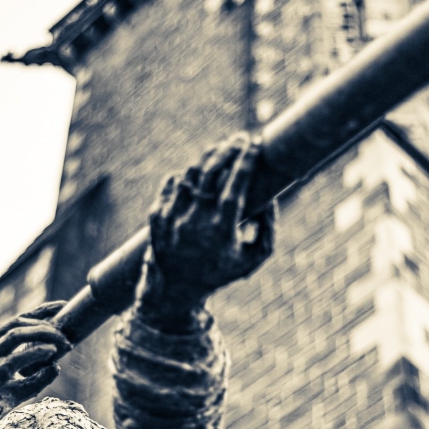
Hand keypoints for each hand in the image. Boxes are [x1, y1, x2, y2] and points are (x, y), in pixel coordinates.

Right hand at [0, 302, 70, 428]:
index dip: (40, 311)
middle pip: (17, 324)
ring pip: (14, 335)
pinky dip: (34, 353)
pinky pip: (11, 361)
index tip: (62, 306)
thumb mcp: (15, 392)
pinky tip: (51, 353)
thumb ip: (35, 379)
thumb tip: (58, 366)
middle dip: (45, 324)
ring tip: (64, 343)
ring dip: (43, 336)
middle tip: (68, 334)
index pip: (16, 322)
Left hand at [145, 133, 274, 312]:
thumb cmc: (219, 272)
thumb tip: (271, 199)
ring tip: (220, 150)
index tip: (254, 143)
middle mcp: (194, 221)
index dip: (245, 161)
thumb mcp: (252, 260)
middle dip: (227, 149)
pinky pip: (172, 184)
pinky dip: (186, 175)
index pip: (234, 186)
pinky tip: (198, 173)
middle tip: (239, 139)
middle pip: (211, 172)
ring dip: (207, 158)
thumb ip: (268, 231)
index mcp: (220, 231)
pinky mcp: (157, 216)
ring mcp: (172, 218)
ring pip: (191, 174)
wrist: (175, 290)